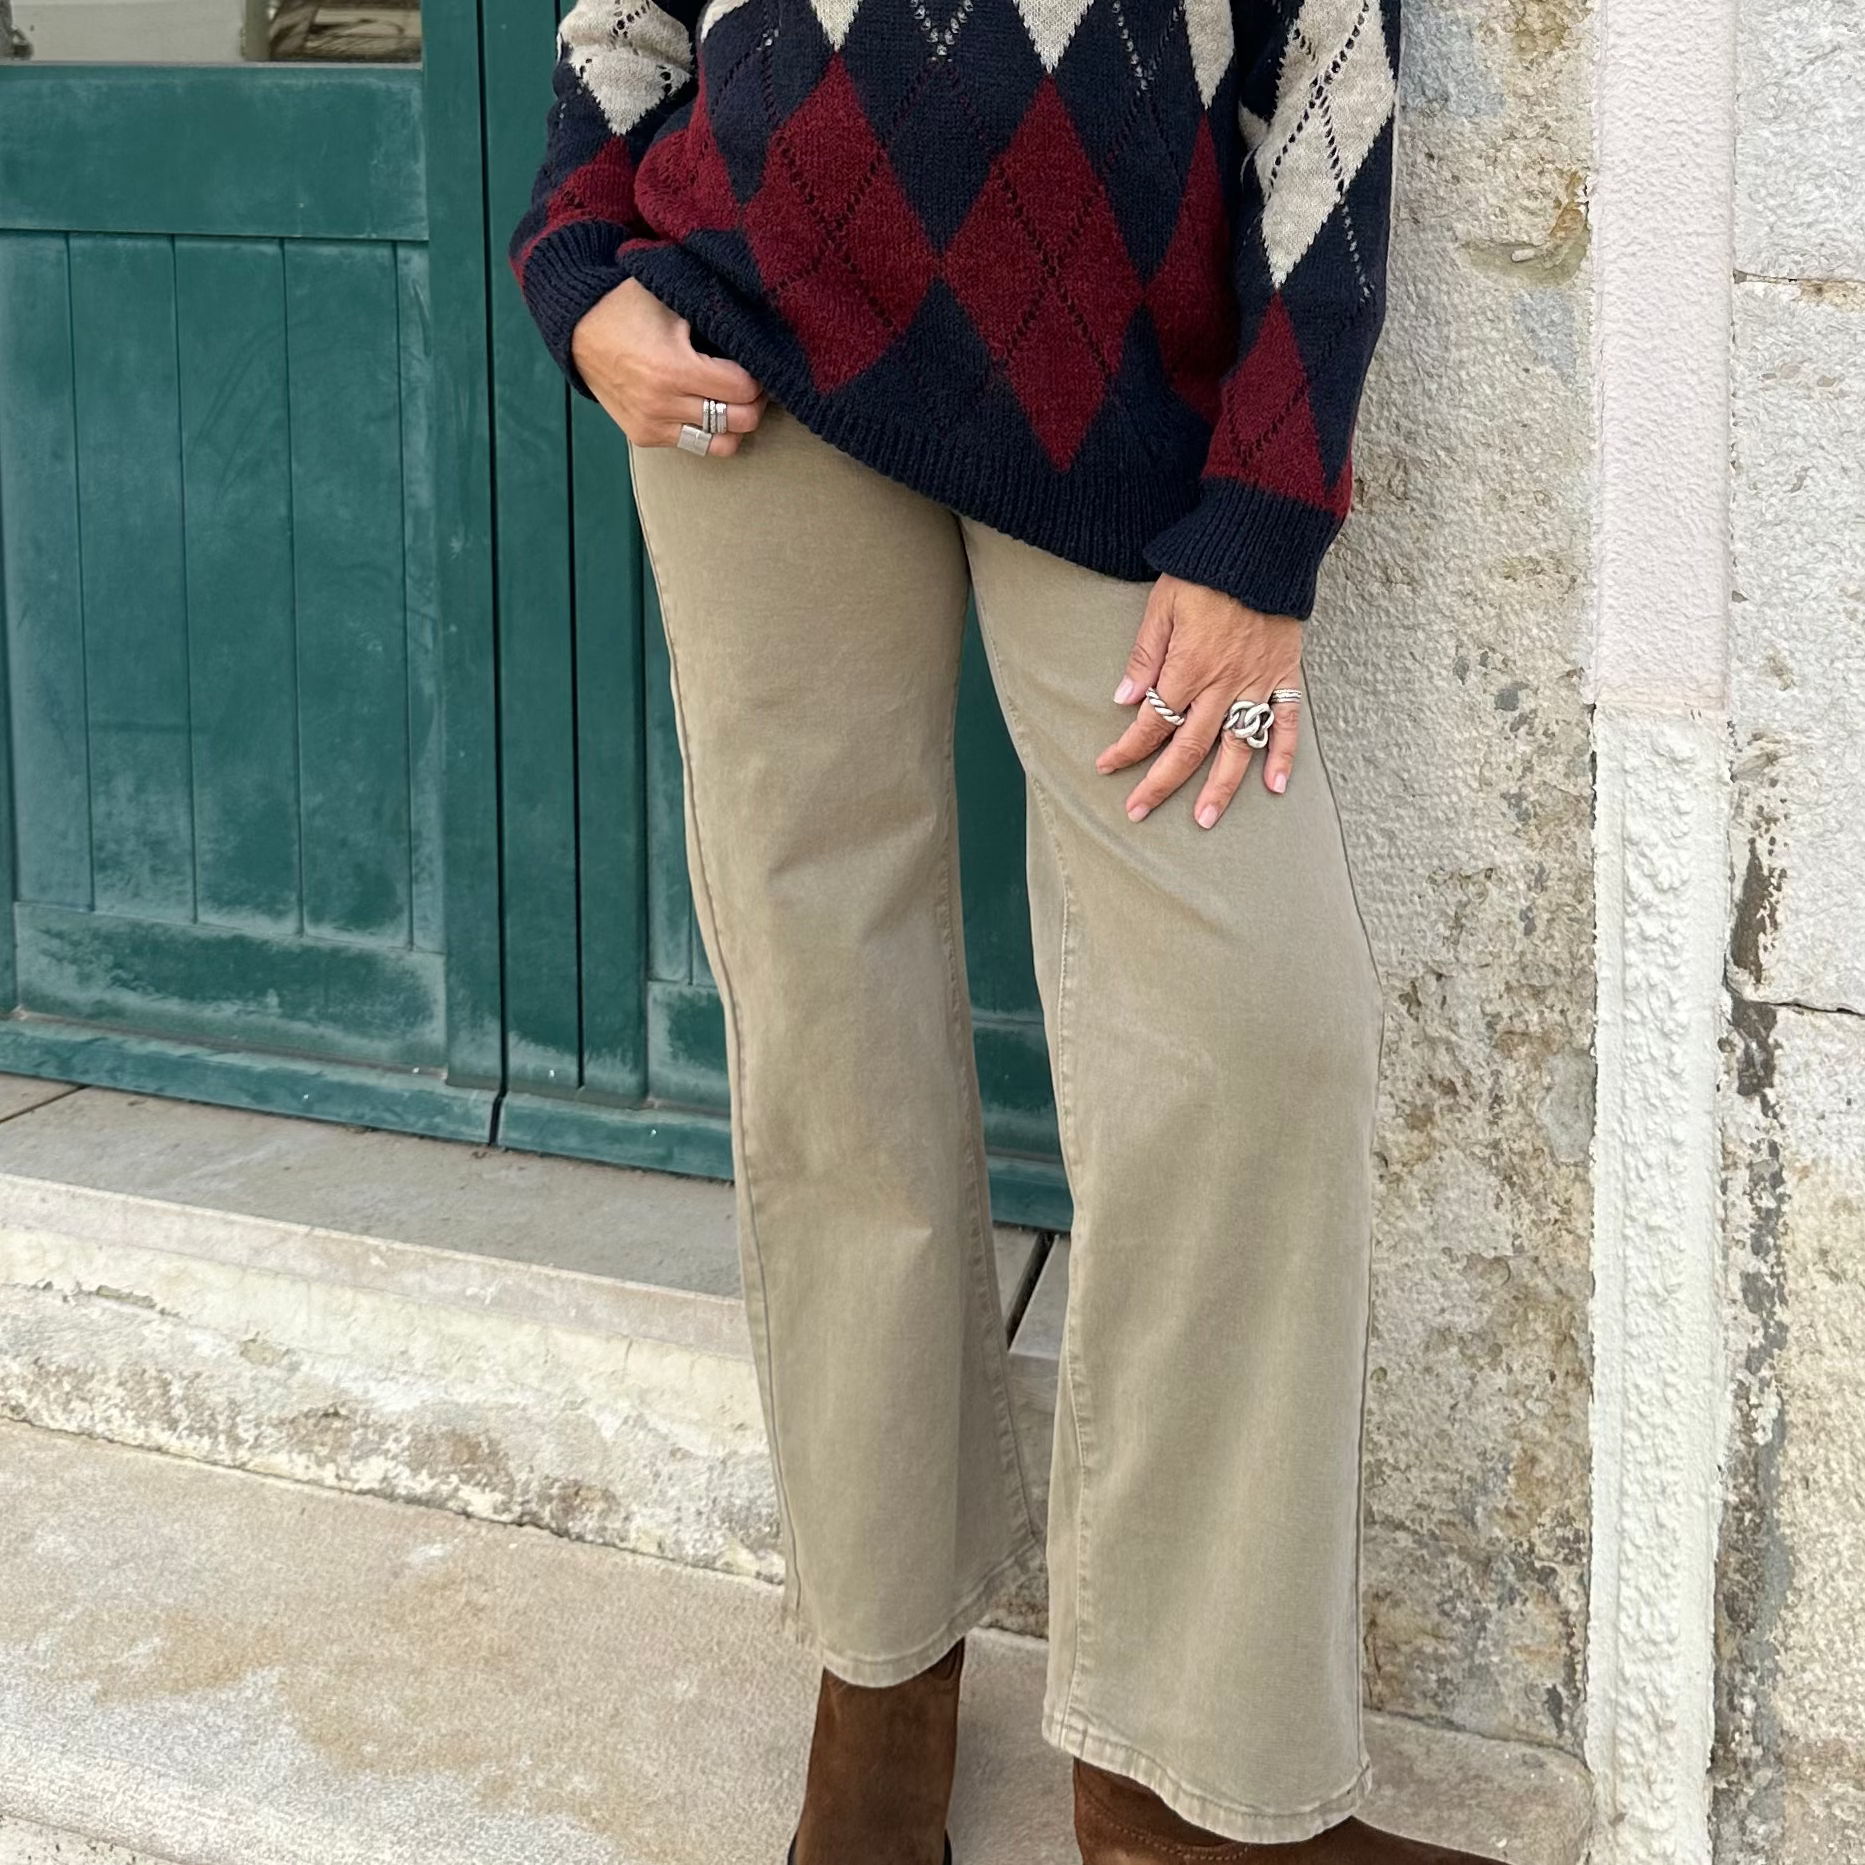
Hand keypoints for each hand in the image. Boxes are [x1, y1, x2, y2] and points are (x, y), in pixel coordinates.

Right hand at [570, 278, 766, 453]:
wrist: (578, 330)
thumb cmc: (629, 307)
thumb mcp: (672, 297)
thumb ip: (713, 313)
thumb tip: (756, 328)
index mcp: (674, 367)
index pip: (743, 388)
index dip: (759, 375)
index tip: (756, 362)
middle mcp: (663, 403)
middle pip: (740, 421)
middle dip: (755, 402)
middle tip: (754, 384)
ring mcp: (653, 425)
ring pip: (723, 444)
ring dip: (736, 424)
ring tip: (733, 400)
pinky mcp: (645, 436)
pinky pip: (696, 445)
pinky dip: (709, 430)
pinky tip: (706, 406)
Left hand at [1097, 574, 1304, 825]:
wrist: (1262, 544)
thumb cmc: (1206, 571)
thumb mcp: (1163, 605)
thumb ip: (1145, 654)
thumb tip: (1125, 699)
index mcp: (1188, 668)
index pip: (1152, 722)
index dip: (1127, 748)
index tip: (1107, 766)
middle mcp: (1223, 684)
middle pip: (1188, 747)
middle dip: (1161, 783)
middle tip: (1139, 812)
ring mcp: (1257, 683)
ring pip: (1236, 746)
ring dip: (1220, 787)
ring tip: (1204, 819)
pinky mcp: (1285, 675)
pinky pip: (1286, 722)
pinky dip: (1282, 755)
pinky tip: (1275, 787)